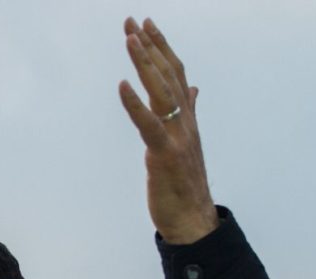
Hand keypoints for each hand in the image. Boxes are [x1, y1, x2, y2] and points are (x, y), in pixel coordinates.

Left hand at [119, 17, 218, 244]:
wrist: (194, 220)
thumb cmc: (185, 184)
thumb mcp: (186, 142)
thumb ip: (188, 112)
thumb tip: (191, 89)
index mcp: (187, 119)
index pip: (175, 73)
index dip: (161, 48)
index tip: (146, 24)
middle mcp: (185, 122)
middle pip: (167, 75)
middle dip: (149, 46)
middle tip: (132, 21)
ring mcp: (177, 137)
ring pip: (161, 92)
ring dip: (145, 63)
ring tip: (130, 39)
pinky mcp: (164, 155)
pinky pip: (149, 125)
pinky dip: (135, 104)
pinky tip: (121, 85)